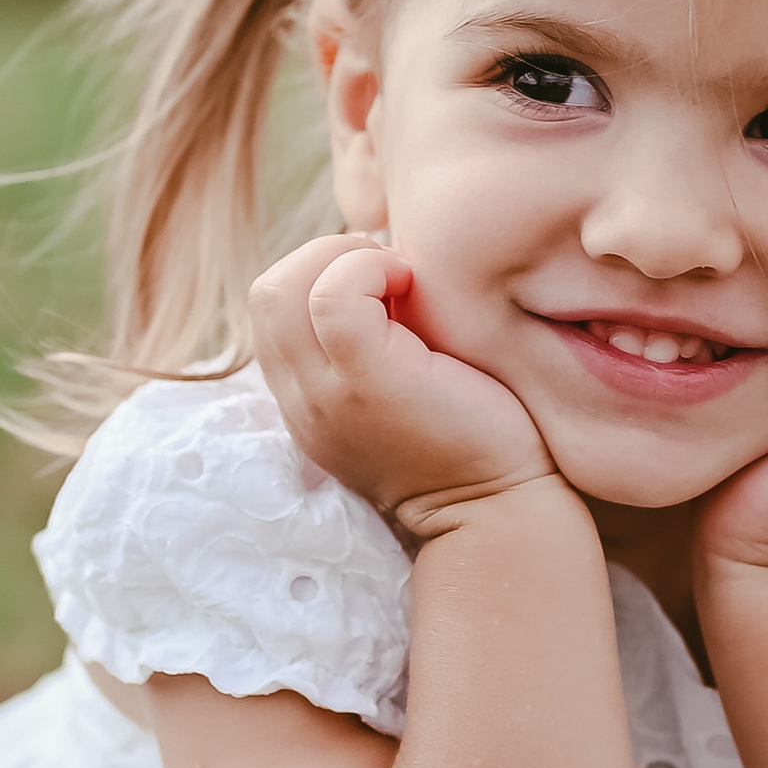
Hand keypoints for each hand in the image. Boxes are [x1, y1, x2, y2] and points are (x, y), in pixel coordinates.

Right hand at [250, 235, 559, 538]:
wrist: (501, 511)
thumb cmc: (476, 441)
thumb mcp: (403, 390)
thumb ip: (375, 343)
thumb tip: (386, 263)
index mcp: (308, 401)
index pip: (272, 310)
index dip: (322, 274)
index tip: (385, 285)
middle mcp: (303, 402)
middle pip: (265, 292)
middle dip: (325, 256)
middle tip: (391, 273)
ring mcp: (325, 395)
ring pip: (282, 288)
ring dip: (343, 258)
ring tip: (401, 279)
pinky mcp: (364, 383)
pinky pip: (333, 296)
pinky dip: (370, 268)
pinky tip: (415, 286)